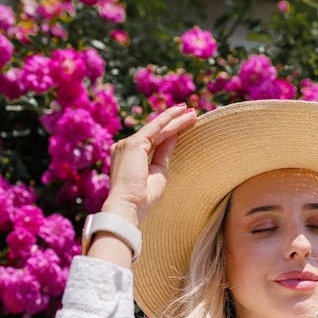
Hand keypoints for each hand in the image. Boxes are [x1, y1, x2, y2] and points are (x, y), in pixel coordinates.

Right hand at [101, 104, 196, 225]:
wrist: (128, 206)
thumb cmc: (143, 197)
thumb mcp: (158, 172)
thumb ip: (164, 153)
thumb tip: (174, 136)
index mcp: (129, 156)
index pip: (153, 140)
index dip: (169, 132)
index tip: (184, 124)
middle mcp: (126, 147)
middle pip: (155, 131)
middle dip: (174, 121)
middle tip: (191, 112)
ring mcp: (127, 143)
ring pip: (157, 128)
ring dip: (175, 119)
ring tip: (192, 112)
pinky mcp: (134, 143)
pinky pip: (155, 128)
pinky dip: (168, 119)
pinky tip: (181, 113)